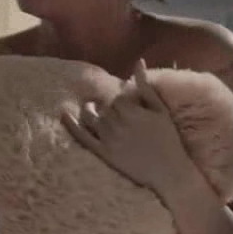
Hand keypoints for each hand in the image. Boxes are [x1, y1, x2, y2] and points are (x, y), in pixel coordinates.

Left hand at [62, 59, 198, 195]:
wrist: (168, 171)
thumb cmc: (168, 139)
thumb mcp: (160, 110)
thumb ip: (146, 86)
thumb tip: (138, 62)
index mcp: (132, 111)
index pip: (117, 98)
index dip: (121, 101)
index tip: (126, 105)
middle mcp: (117, 124)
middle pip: (104, 108)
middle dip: (108, 108)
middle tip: (114, 112)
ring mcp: (108, 139)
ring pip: (92, 118)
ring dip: (90, 111)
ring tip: (92, 108)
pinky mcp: (103, 153)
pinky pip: (82, 136)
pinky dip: (71, 125)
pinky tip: (64, 115)